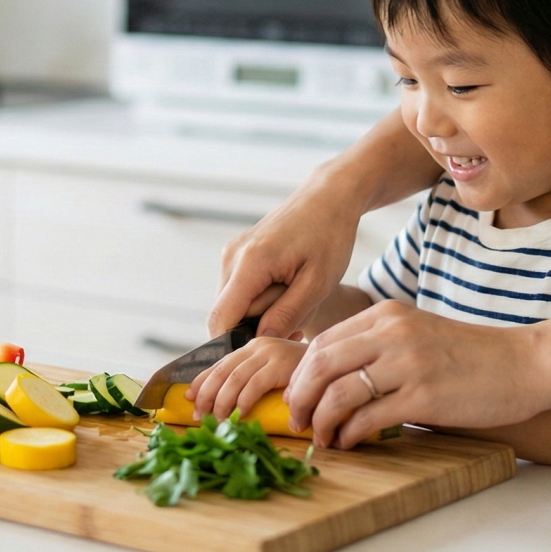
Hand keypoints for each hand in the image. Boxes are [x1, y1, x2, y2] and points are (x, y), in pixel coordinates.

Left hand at [186, 336, 306, 419]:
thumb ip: (253, 378)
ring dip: (222, 402)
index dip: (201, 381)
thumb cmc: (305, 376)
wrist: (335, 365)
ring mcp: (269, 353)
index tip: (188, 399)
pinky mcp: (281, 364)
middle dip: (206, 395)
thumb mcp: (273, 373)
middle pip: (222, 371)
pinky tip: (239, 415)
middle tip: (198, 416)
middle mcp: (258, 345)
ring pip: (234, 379)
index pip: (219, 363)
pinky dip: (243, 402)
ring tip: (218, 420)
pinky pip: (254, 384)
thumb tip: (224, 402)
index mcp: (252, 347)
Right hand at [209, 179, 362, 338]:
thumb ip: (287, 314)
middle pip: (226, 314)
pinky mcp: (238, 253)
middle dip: (255, 329)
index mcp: (250, 263)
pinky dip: (260, 299)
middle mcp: (232, 257)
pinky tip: (287, 292)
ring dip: (260, 314)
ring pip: (233, 303)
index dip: (233, 346)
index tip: (263, 355)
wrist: (329, 196)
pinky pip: (239, 289)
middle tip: (297, 327)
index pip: (220, 320)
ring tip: (296, 304)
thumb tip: (260, 342)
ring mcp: (232, 253)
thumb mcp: (318, 283)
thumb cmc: (330, 236)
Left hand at [284, 300, 550, 448]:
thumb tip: (333, 381)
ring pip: (338, 392)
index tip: (296, 397)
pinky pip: (368, 417)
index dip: (300, 375)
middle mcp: (392, 333)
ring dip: (321, 421)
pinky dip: (349, 433)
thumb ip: (378, 348)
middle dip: (300, 398)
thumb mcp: (417, 335)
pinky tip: (350, 442)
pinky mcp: (423, 395)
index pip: (322, 342)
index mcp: (386, 315)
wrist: (526, 364)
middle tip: (297, 422)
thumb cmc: (471, 357)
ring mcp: (407, 363)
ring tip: (322, 438)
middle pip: (320, 364)